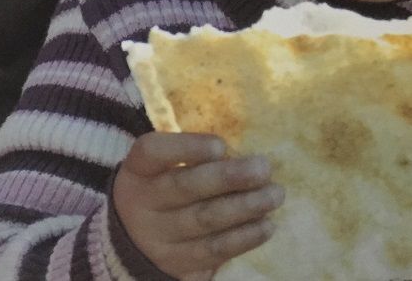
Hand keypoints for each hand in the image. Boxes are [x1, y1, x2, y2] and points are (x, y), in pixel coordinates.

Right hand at [113, 132, 283, 280]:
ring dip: (245, 207)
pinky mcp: (177, 265)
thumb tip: (243, 156)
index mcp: (138, 170)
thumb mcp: (162, 168)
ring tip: (274, 195)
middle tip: (263, 169)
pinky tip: (266, 226)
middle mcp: (142, 203)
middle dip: (229, 177)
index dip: (187, 147)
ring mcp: (158, 238)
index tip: (221, 145)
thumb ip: (194, 158)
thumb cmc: (162, 189)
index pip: (153, 151)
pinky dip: (244, 238)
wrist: (137, 240)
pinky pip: (214, 251)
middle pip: (185, 187)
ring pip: (204, 220)